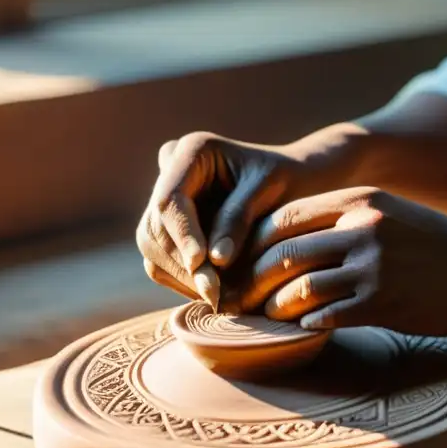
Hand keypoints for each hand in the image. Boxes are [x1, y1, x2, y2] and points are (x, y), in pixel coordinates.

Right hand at [136, 131, 335, 302]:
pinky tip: (213, 292)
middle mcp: (170, 173)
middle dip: (183, 263)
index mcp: (193, 150)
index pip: (170, 199)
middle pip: (155, 226)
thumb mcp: (269, 189)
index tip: (201, 263)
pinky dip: (183, 280)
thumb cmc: (287, 180)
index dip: (182, 234)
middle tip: (215, 293)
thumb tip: (214, 260)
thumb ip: (239, 218)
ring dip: (182, 276)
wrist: (293, 186)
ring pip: (152, 247)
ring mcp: (165, 203)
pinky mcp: (167, 229)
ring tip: (218, 297)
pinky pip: (160, 261)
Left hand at [239, 187, 446, 335]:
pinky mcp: (381, 303)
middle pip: (283, 252)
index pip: (284, 217)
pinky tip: (300, 329)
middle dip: (251, 279)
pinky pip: (325, 317)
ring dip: (273, 307)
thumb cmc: (431, 245)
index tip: (241, 262)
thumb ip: (341, 217)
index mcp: (358, 201)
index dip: (253, 242)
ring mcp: (372, 267)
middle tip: (236, 298)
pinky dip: (305, 325)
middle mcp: (361, 228)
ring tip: (264, 316)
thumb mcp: (387, 212)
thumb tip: (287, 235)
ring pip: (298, 287)